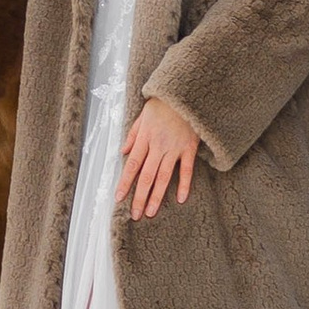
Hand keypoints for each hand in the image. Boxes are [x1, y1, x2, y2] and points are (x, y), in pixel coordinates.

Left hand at [117, 95, 201, 219]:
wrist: (185, 93)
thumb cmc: (163, 104)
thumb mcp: (142, 116)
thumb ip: (132, 135)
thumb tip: (122, 151)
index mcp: (145, 138)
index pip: (132, 165)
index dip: (125, 182)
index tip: (119, 198)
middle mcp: (158, 146)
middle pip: (147, 176)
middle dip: (140, 197)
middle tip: (135, 214)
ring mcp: (174, 148)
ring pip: (164, 177)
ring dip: (157, 196)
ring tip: (151, 212)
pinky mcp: (189, 148)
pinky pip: (187, 170)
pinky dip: (184, 184)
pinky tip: (181, 199)